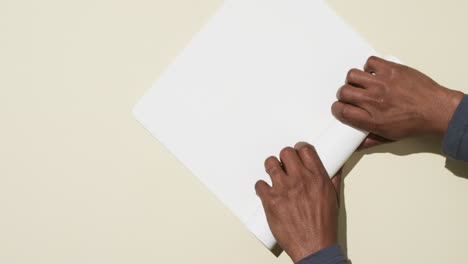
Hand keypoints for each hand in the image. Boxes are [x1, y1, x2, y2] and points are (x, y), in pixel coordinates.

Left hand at [255, 142, 340, 262]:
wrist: (314, 247)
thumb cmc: (324, 227)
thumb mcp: (334, 199)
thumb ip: (332, 180)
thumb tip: (335, 168)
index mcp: (317, 178)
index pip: (305, 150)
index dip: (299, 149)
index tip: (296, 153)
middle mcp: (300, 180)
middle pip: (286, 152)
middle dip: (285, 157)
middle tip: (284, 165)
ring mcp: (284, 190)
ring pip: (270, 164)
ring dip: (271, 167)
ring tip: (274, 174)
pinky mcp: (271, 201)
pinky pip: (259, 184)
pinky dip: (262, 187)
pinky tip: (267, 192)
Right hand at [332, 56, 463, 139]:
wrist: (436, 110)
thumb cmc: (415, 123)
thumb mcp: (389, 137)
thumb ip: (369, 141)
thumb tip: (354, 145)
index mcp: (372, 119)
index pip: (342, 111)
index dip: (337, 108)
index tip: (340, 107)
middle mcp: (374, 100)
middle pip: (344, 92)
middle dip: (344, 94)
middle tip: (352, 95)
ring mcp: (382, 83)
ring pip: (352, 75)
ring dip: (354, 80)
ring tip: (362, 83)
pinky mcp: (391, 70)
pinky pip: (370, 62)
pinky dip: (370, 67)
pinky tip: (375, 74)